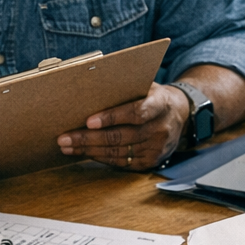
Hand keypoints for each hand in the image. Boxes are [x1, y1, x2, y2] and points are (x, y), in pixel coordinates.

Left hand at [56, 83, 188, 169]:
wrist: (180, 114)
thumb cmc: (153, 96)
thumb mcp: (145, 85)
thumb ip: (124, 86)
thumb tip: (89, 82)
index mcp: (160, 104)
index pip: (135, 112)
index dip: (111, 117)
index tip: (88, 121)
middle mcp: (160, 128)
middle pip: (121, 136)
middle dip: (88, 138)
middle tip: (65, 138)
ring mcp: (156, 148)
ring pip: (118, 152)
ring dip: (89, 150)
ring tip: (68, 147)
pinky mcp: (151, 161)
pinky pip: (122, 163)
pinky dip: (101, 158)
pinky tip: (85, 153)